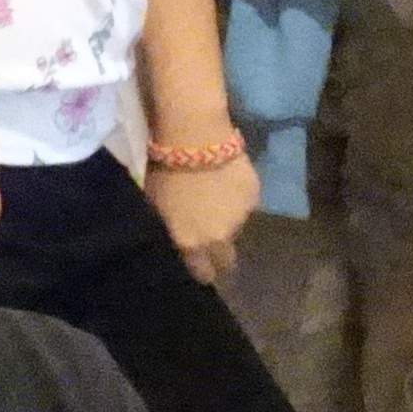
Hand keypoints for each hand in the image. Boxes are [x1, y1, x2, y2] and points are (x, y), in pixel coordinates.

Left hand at [144, 140, 259, 278]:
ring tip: (215, 198)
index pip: (204, 274)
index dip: (202, 271)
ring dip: (227, 220)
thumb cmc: (165, 171)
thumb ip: (173, 231)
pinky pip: (246, 205)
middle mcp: (220, 237)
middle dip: (220, 254)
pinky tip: (226, 180)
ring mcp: (241, 217)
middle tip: (211, 237)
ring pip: (236, 228)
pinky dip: (237, 197)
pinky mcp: (255, 195)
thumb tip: (180, 241)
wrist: (195, 137)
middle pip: (227, 260)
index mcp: (192, 243)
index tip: (200, 264)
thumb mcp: (157, 208)